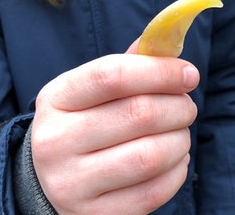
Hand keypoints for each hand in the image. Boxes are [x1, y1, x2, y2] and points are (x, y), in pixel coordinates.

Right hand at [31, 41, 198, 213]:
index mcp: (55, 100)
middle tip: (186, 106)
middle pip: (139, 114)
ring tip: (180, 133)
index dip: (159, 71)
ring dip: (181, 140)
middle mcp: (56, 142)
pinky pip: (154, 191)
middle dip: (178, 106)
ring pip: (151, 155)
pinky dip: (177, 171)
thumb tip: (167, 43)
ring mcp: (72, 183)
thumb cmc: (78, 127)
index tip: (188, 73)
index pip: (111, 75)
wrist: (45, 183)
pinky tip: (174, 160)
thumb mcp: (86, 94)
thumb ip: (125, 68)